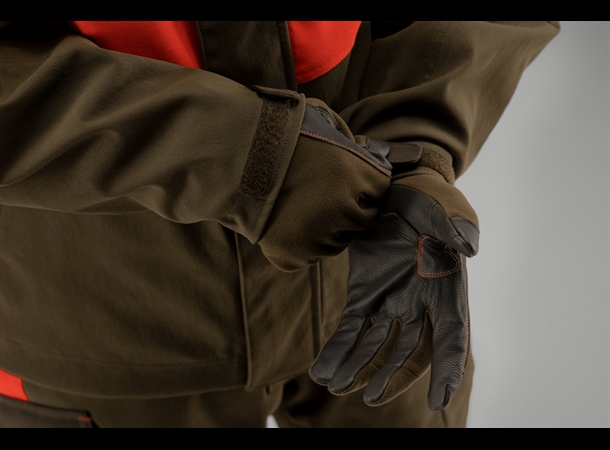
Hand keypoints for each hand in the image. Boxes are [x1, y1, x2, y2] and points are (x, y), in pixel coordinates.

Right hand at [258, 98, 391, 270]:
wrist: (229, 154)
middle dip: (346, 208)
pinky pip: (308, 256)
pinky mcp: (293, 255)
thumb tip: (368, 150)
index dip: (364, 184)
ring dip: (325, 229)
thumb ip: (352, 138)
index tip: (346, 179)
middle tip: (319, 194)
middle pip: (361, 220)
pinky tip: (284, 221)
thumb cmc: (278, 131)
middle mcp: (342, 211)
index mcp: (356, 176)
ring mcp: (317, 237)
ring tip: (298, 205)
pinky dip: (299, 244)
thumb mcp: (322, 118)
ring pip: (335, 242)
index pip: (380, 191)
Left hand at [310, 163, 478, 410]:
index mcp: (445, 290)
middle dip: (390, 375)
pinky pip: (350, 328)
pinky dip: (337, 348)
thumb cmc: (426, 198)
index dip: (447, 370)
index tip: (439, 402)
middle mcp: (419, 304)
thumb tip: (468, 246)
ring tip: (334, 385)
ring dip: (357, 367)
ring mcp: (390, 301)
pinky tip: (321, 369)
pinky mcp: (363, 294)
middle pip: (407, 351)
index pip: (451, 338)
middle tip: (369, 395)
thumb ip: (455, 225)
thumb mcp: (443, 206)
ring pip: (375, 345)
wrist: (394, 188)